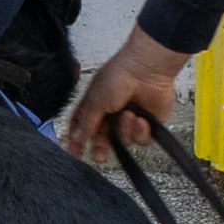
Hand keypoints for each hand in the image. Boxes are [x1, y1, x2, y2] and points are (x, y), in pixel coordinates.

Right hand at [64, 27, 185, 165]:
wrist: (147, 69)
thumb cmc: (120, 76)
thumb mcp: (95, 100)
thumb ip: (86, 122)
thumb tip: (78, 137)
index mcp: (95, 105)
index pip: (81, 127)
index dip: (77, 141)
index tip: (75, 155)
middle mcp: (111, 113)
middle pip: (102, 141)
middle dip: (101, 149)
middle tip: (101, 154)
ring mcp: (129, 119)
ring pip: (123, 142)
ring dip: (124, 131)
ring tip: (128, 115)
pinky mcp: (148, 123)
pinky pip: (141, 140)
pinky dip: (140, 132)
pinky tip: (140, 119)